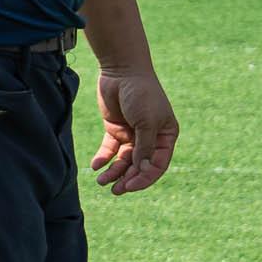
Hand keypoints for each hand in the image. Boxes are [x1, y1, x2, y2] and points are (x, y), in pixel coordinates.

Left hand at [92, 62, 177, 193]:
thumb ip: (144, 147)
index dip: (145, 178)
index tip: (130, 186)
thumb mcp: (146, 121)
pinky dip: (104, 158)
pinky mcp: (115, 129)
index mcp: (165, 137)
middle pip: (139, 165)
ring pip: (124, 160)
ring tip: (101, 182)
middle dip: (127, 178)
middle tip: (115, 190)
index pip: (157, 164)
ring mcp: (132, 134)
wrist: (121, 71)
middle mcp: (150, 138)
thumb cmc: (141, 94)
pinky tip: (96, 166)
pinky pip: (110, 149)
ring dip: (114, 171)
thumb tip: (142, 170)